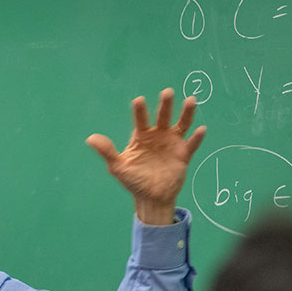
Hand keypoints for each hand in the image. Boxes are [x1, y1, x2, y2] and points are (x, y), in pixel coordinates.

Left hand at [86, 88, 205, 225]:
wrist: (150, 198)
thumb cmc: (133, 180)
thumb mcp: (118, 167)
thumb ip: (107, 151)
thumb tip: (90, 138)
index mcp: (141, 137)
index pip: (141, 120)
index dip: (140, 111)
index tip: (139, 100)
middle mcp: (158, 136)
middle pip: (163, 117)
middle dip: (165, 105)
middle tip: (167, 92)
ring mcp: (172, 144)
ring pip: (181, 125)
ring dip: (186, 114)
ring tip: (191, 101)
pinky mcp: (183, 155)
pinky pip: (192, 144)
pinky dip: (196, 138)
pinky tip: (201, 130)